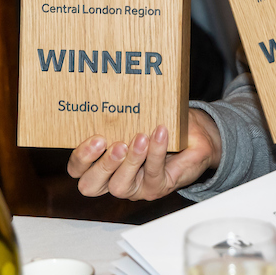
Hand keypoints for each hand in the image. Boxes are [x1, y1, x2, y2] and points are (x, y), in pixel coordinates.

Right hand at [67, 109, 221, 200]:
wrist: (197, 137)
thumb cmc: (161, 123)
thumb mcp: (139, 115)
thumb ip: (124, 109)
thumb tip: (115, 87)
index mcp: (101, 162)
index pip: (78, 169)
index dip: (80, 158)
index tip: (96, 137)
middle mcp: (113, 178)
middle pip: (90, 185)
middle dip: (100, 164)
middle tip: (111, 143)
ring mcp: (134, 187)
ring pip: (119, 186)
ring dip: (129, 161)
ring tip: (140, 138)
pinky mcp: (156, 187)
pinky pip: (152, 174)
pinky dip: (156, 152)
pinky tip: (160, 133)